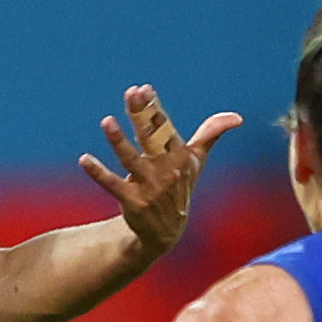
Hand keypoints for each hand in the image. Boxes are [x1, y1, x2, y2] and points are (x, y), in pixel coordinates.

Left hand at [81, 86, 241, 257]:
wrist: (167, 232)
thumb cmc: (180, 188)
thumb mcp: (196, 162)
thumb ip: (210, 134)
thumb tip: (237, 117)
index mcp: (179, 155)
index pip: (165, 127)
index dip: (154, 108)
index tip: (143, 89)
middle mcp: (166, 170)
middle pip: (152, 138)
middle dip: (142, 116)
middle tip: (131, 94)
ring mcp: (149, 187)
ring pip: (132, 160)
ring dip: (119, 141)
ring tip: (107, 121)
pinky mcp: (133, 202)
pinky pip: (113, 185)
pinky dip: (98, 173)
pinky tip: (84, 160)